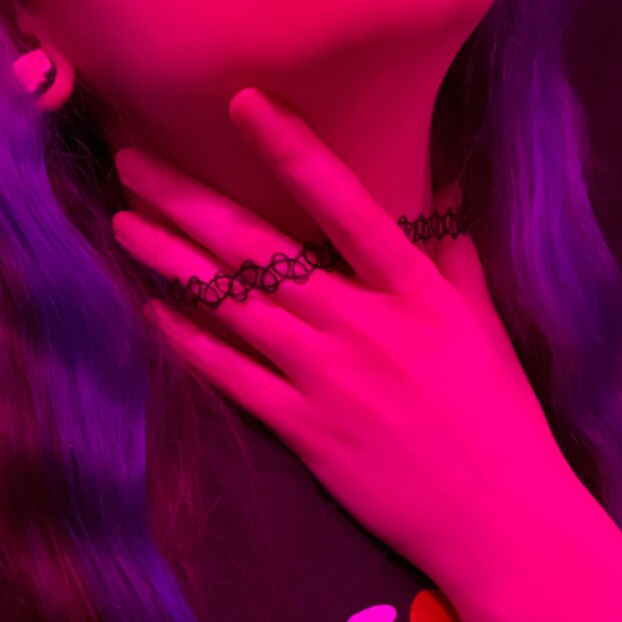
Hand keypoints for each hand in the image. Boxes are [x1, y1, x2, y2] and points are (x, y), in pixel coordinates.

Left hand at [111, 87, 568, 588]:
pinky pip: (232, 377)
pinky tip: (153, 311)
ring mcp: (325, 380)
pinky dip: (190, 343)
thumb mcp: (483, 324)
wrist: (496, 518)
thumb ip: (450, 255)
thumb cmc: (498, 416)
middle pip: (257, 250)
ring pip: (230, 306)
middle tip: (133, 162)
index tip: (241, 103)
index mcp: (413, 290)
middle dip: (188, 200)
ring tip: (124, 223)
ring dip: (171, 260)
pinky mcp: (302, 430)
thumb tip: (435, 188)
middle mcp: (360, 324)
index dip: (291, 150)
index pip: (344, 204)